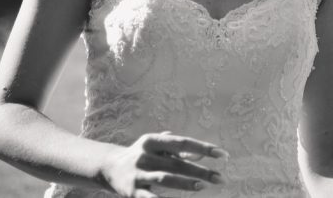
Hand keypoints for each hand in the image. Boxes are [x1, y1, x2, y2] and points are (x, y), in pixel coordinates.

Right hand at [99, 131, 227, 196]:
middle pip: (178, 163)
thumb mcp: (157, 145)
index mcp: (153, 141)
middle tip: (221, 178)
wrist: (109, 167)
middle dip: (201, 171)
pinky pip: (149, 197)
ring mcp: (138, 173)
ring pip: (165, 178)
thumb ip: (178, 148)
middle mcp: (145, 155)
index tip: (223, 155)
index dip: (204, 148)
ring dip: (185, 183)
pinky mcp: (132, 191)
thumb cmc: (142, 154)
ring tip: (202, 186)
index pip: (183, 143)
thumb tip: (201, 152)